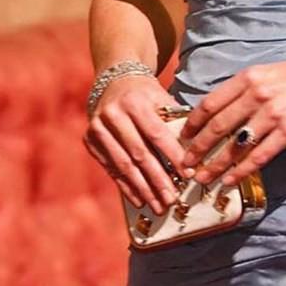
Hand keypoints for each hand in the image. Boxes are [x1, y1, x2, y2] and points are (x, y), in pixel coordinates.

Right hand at [83, 76, 193, 214]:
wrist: (114, 79)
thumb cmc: (145, 92)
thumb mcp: (161, 97)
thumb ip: (175, 120)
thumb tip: (196, 150)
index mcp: (134, 101)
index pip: (156, 134)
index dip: (173, 155)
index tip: (188, 174)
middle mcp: (113, 114)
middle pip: (139, 154)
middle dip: (157, 180)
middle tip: (172, 199)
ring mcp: (98, 128)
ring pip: (123, 166)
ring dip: (143, 189)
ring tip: (158, 206)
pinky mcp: (89, 140)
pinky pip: (110, 169)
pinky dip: (126, 186)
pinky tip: (140, 200)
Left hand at [179, 49, 285, 187]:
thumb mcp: (268, 73)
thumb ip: (245, 89)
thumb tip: (219, 112)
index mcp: (249, 77)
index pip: (211, 102)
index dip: (193, 123)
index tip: (182, 138)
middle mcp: (257, 94)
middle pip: (218, 126)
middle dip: (197, 148)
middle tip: (185, 164)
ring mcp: (273, 114)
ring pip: (235, 145)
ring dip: (215, 165)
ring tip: (203, 178)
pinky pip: (259, 156)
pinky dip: (241, 171)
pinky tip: (230, 180)